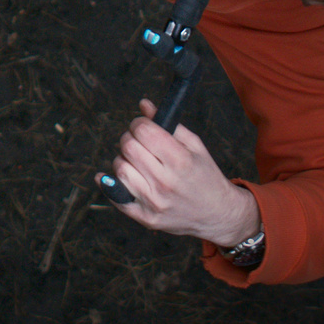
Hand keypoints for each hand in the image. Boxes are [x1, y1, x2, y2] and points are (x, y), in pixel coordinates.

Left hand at [106, 99, 259, 247]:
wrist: (217, 214)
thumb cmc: (206, 175)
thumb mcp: (195, 146)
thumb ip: (169, 124)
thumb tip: (143, 105)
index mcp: (181, 161)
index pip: (144, 131)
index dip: (139, 123)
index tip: (142, 125)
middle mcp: (166, 183)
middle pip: (129, 147)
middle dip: (130, 138)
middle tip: (138, 141)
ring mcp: (155, 203)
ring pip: (120, 169)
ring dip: (123, 159)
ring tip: (136, 161)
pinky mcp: (146, 218)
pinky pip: (117, 197)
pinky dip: (108, 184)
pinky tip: (106, 177)